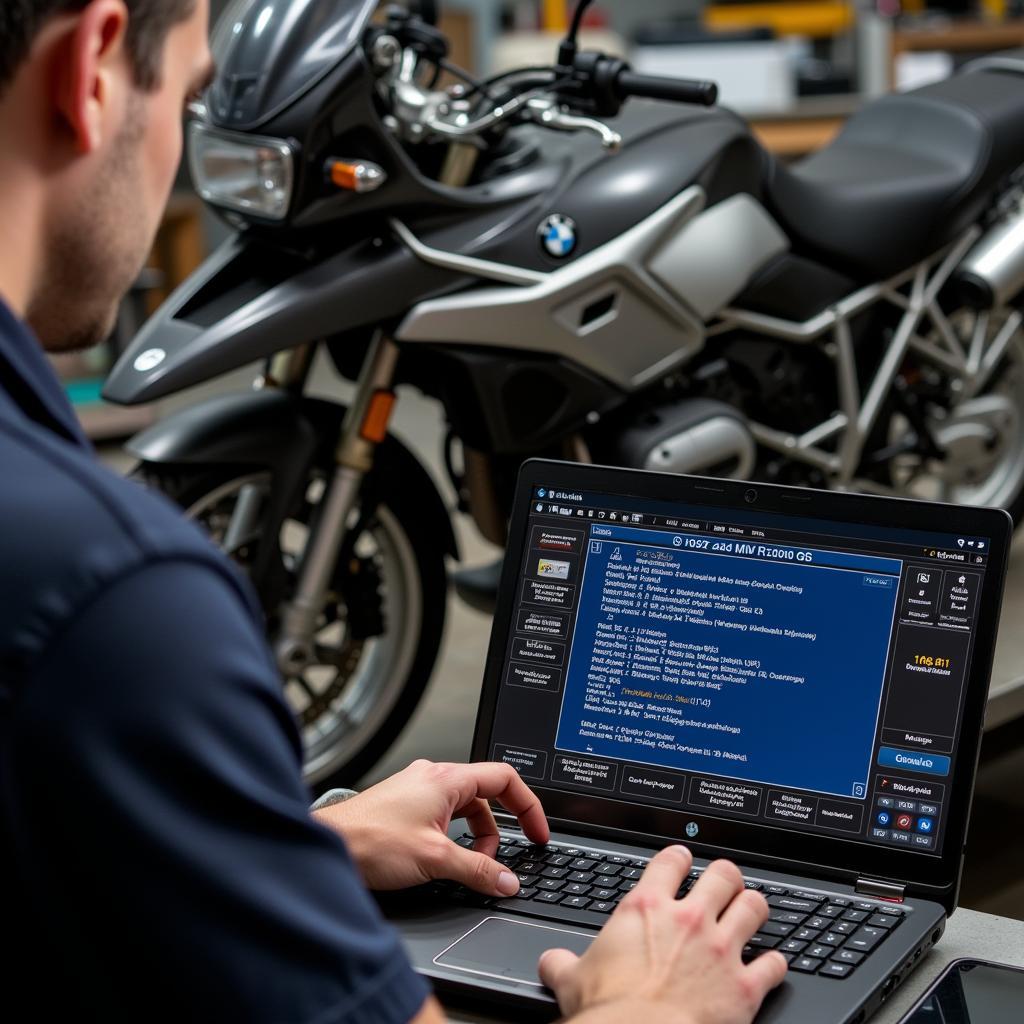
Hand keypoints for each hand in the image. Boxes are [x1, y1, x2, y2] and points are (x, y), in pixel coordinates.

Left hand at [313, 759, 548, 895]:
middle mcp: (433, 777)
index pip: (504, 778)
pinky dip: (454, 837)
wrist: (326, 846)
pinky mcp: (405, 805)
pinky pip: (443, 816)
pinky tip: (445, 860)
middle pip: (485, 796)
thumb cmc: (368, 841)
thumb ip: (476, 869)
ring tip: (467, 865)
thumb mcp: (434, 859)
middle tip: (498, 860)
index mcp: (446, 778)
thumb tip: (505, 880)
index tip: (537, 832)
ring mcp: (417, 790)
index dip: (528, 806)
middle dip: (497, 830)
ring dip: (474, 837)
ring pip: (463, 809)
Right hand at [540, 846, 787, 1023]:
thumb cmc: (609, 1010)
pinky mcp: (744, 987)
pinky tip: (771, 964)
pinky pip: (774, 964)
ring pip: (754, 907)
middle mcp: (689, 920)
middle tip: (724, 883)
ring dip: (754, 907)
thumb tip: (550, 963)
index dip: (679, 857)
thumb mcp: (572, 980)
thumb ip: (563, 963)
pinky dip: (775, 963)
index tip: (682, 860)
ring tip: (751, 909)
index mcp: (647, 909)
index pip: (671, 860)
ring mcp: (721, 950)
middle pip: (723, 874)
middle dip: (726, 876)